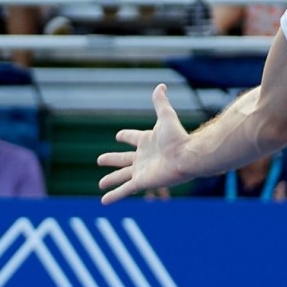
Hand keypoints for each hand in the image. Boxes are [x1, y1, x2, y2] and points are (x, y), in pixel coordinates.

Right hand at [98, 84, 191, 203]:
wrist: (186, 155)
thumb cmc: (178, 136)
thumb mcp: (166, 116)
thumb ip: (160, 102)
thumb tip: (161, 85)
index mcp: (147, 141)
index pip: (133, 137)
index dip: (125, 136)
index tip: (119, 135)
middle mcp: (143, 157)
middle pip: (123, 159)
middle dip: (112, 159)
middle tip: (99, 160)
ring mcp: (142, 170)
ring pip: (122, 176)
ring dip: (111, 180)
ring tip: (100, 184)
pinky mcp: (142, 182)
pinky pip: (125, 190)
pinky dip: (114, 196)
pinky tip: (104, 201)